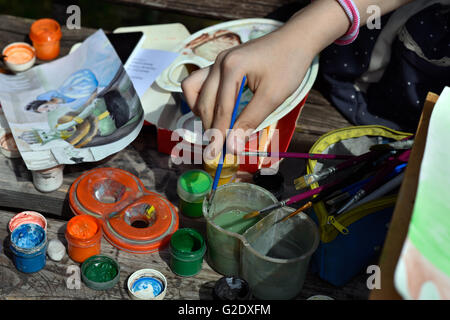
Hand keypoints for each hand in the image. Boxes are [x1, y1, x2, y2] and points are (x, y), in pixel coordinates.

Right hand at [182, 27, 315, 156]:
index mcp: (232, 68)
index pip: (220, 109)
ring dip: (201, 112)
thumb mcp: (273, 96)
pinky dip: (202, 100)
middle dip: (210, 128)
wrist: (295, 40)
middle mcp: (218, 63)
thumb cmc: (288, 65)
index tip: (217, 156)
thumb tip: (233, 146)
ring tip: (216, 127)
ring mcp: (216, 61)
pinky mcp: (218, 64)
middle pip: (204, 103)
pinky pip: (199, 83)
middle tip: (219, 148)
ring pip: (193, 91)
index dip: (219, 135)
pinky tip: (216, 110)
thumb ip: (250, 120)